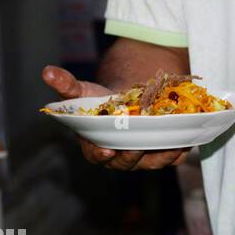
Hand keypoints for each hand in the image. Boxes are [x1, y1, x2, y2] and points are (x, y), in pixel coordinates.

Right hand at [42, 65, 189, 170]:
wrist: (131, 98)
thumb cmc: (103, 100)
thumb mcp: (84, 90)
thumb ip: (67, 85)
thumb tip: (47, 72)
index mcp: (96, 146)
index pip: (97, 155)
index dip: (100, 154)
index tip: (107, 149)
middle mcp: (120, 156)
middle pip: (128, 162)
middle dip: (135, 154)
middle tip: (142, 144)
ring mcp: (143, 156)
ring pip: (153, 162)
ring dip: (164, 155)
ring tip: (172, 143)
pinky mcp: (163, 151)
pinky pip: (173, 156)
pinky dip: (181, 150)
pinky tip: (187, 139)